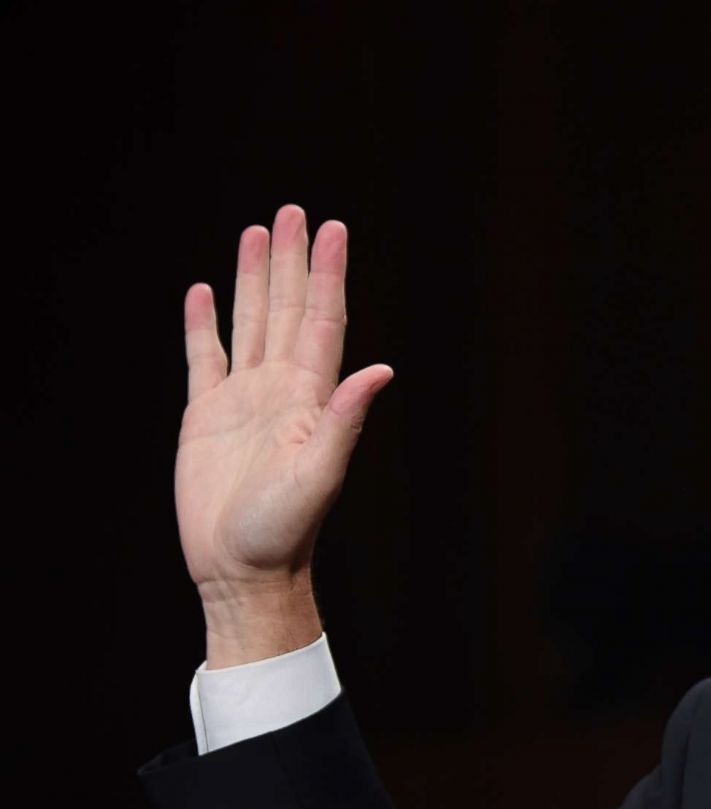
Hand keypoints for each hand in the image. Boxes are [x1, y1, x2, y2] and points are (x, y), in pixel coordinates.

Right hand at [176, 205, 391, 664]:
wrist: (243, 570)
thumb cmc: (286, 531)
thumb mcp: (320, 473)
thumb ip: (346, 420)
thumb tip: (384, 371)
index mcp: (310, 396)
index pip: (321, 319)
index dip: (327, 274)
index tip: (334, 228)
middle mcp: (281, 389)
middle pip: (285, 308)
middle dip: (291, 260)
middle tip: (293, 211)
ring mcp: (243, 400)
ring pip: (248, 323)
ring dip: (251, 279)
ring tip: (255, 232)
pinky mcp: (205, 417)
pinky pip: (204, 358)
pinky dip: (203, 324)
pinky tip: (203, 292)